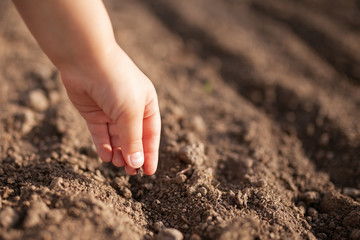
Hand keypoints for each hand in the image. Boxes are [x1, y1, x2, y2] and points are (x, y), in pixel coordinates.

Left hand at [59, 46, 160, 174]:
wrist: (86, 60)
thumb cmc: (117, 82)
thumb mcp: (130, 113)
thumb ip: (133, 140)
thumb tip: (137, 164)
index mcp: (147, 104)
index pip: (151, 134)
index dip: (150, 153)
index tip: (149, 172)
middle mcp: (130, 108)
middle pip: (133, 138)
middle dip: (132, 155)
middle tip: (130, 173)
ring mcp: (111, 111)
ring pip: (116, 138)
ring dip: (117, 152)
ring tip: (117, 165)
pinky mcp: (93, 113)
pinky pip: (100, 133)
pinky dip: (102, 145)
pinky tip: (105, 156)